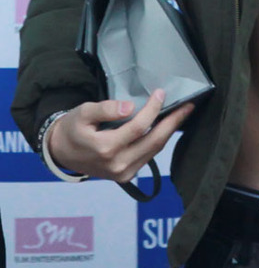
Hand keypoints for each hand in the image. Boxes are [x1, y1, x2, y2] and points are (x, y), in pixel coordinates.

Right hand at [47, 90, 193, 183]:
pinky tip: (166, 127)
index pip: (138, 126)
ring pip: (154, 151)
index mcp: (106, 148)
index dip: (152, 108)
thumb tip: (129, 107)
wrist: (62, 152)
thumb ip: (105, 109)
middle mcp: (118, 164)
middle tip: (188, 106)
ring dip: (169, 132)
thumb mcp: (83, 113)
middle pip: (154, 141)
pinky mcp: (126, 176)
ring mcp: (123, 173)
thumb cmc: (73, 129)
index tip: (161, 92)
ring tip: (182, 114)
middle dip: (173, 122)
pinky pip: (148, 156)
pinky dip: (159, 141)